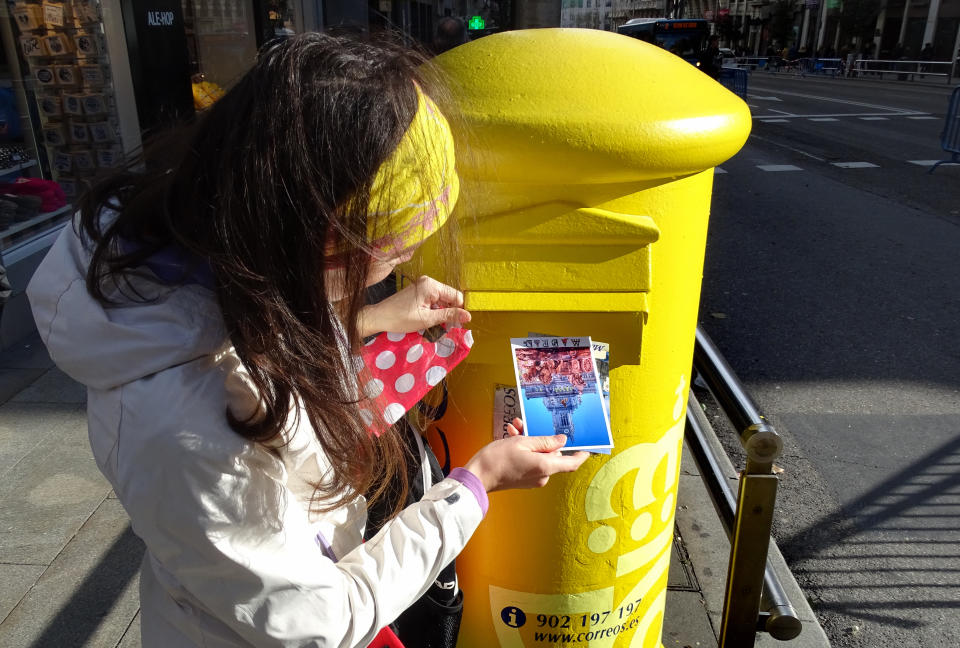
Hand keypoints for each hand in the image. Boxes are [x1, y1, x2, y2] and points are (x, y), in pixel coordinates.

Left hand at [359, 275, 470, 337]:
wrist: (379, 317)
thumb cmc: (400, 319)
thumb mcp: (427, 319)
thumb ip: (448, 316)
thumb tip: (468, 316)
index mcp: (431, 285)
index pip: (456, 296)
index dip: (459, 310)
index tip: (456, 324)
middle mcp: (428, 282)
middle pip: (449, 297)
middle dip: (449, 312)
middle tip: (445, 328)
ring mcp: (423, 286)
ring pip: (442, 300)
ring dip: (441, 313)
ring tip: (436, 326)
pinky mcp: (418, 291)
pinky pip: (433, 300)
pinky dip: (434, 311)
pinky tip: (429, 320)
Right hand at [464, 418, 589, 491]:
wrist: (477, 477)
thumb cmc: (497, 459)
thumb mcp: (521, 442)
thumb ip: (544, 441)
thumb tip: (561, 440)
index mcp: (545, 466)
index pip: (572, 463)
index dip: (581, 455)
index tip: (588, 447)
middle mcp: (542, 476)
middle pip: (552, 454)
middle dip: (540, 437)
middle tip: (525, 424)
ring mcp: (533, 479)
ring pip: (539, 455)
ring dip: (529, 441)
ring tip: (513, 428)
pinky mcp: (525, 480)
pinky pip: (531, 461)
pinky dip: (524, 450)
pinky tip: (511, 437)